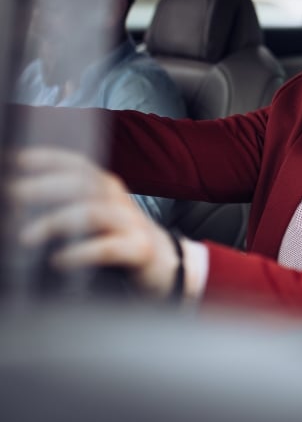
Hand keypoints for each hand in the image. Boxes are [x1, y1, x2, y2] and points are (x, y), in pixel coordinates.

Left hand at [6, 147, 179, 298]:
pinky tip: (58, 260)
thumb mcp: (98, 216)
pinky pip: (108, 248)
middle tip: (12, 194)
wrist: (165, 263)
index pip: (78, 164)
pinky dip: (80, 253)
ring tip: (25, 237)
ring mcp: (132, 223)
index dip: (48, 159)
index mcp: (106, 187)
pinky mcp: (139, 249)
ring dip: (55, 222)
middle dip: (43, 187)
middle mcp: (119, 199)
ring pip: (93, 213)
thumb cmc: (119, 239)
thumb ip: (70, 206)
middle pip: (82, 184)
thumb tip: (20, 207)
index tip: (16, 159)